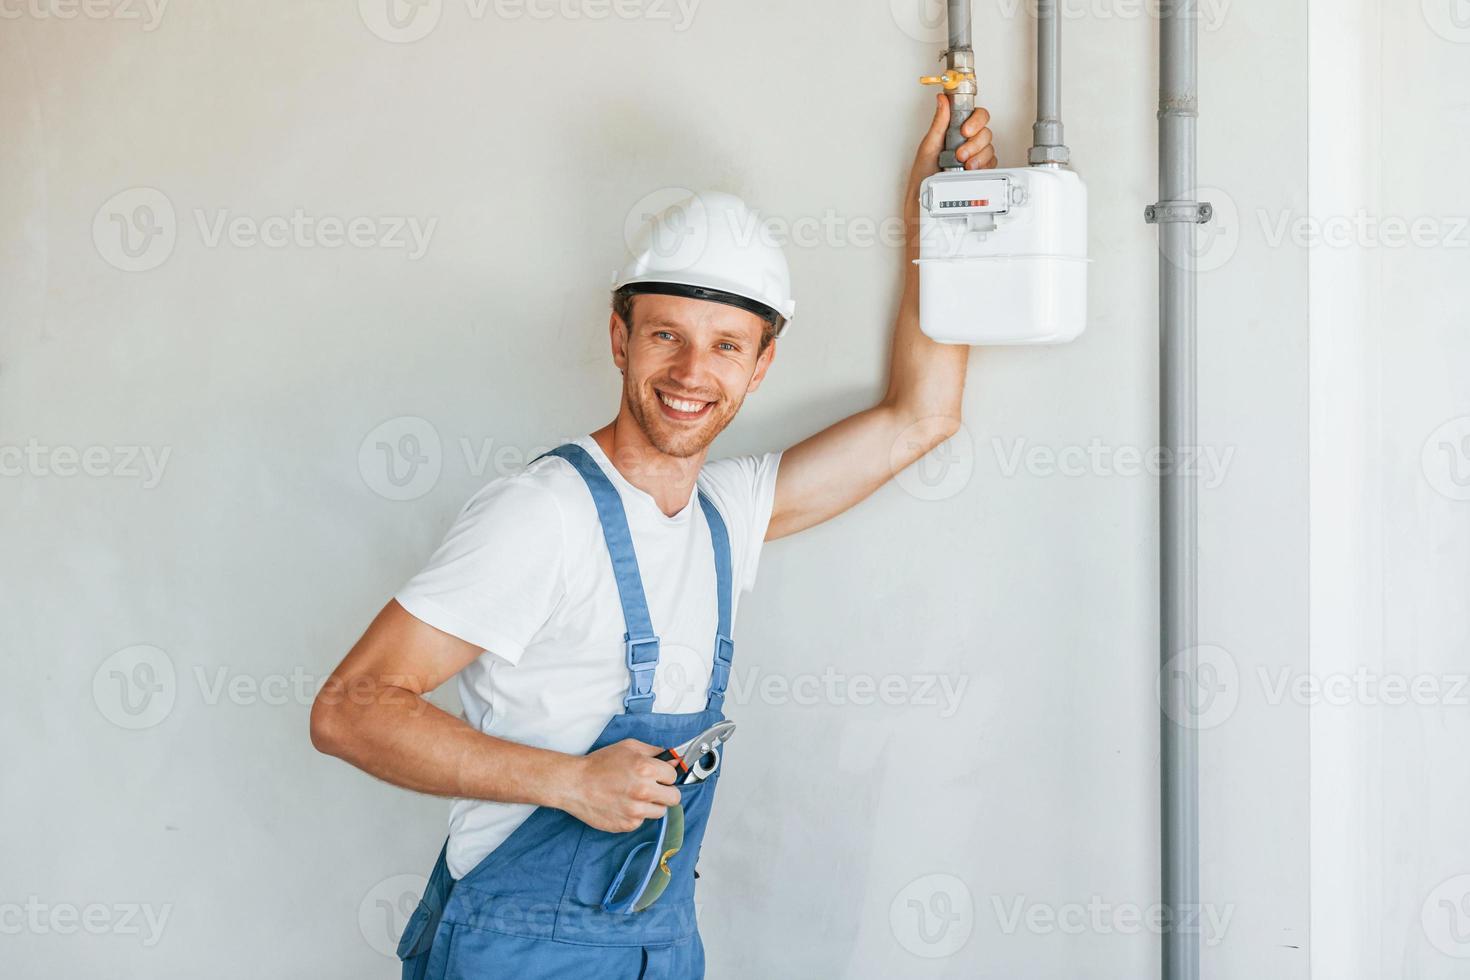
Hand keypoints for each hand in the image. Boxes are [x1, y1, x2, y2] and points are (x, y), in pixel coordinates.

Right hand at [558, 738, 681, 832]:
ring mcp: (636, 810)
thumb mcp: (628, 747)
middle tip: (652, 788)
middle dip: (665, 792)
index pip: (673, 776)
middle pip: (674, 798)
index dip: (665, 775)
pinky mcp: (627, 824)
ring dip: (652, 805)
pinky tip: (622, 804)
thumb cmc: (599, 764)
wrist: (575, 784)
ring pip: (660, 812)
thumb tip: (674, 760)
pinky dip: (636, 814)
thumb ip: (654, 752)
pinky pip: (642, 821)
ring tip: (634, 796)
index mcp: (646, 769)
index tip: (657, 775)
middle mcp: (643, 791)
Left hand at [905, 94, 995, 253]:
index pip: (976, 116)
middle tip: (960, 154)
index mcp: (954, 132)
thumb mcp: (928, 147)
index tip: (965, 130)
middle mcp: (966, 143)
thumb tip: (942, 100)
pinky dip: (982, 167)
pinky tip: (971, 172)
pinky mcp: (981, 173)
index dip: (975, 120)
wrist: (923, 203)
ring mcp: (975, 158)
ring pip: (990, 148)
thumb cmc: (922, 177)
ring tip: (963, 165)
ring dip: (977, 156)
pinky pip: (992, 164)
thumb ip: (939, 123)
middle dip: (974, 143)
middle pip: (986, 132)